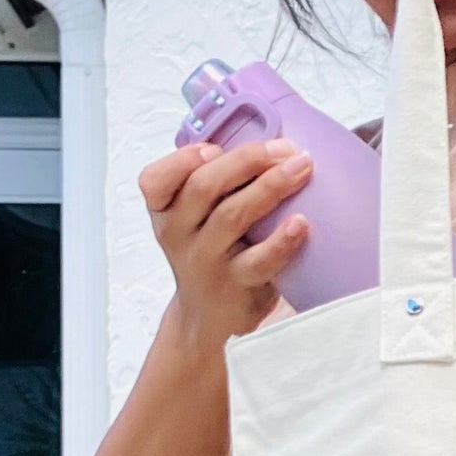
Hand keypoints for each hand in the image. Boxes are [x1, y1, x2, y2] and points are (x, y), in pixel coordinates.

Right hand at [138, 137, 311, 343]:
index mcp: (166, 210)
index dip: (182, 160)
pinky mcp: (237, 285)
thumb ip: (213, 181)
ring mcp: (207, 260)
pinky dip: (281, 240)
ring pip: (232, 216)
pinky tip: (301, 222)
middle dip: (245, 160)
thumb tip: (269, 138)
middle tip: (284, 148)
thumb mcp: (194, 218)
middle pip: (203, 187)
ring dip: (269, 187)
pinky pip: (259, 261)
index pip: (154, 181)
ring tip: (301, 168)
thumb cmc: (211, 252)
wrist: (209, 317)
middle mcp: (179, 234)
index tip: (213, 147)